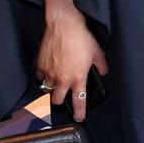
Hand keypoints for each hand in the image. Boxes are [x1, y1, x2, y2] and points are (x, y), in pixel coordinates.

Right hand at [36, 7, 108, 121]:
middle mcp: (62, 79)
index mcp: (78, 77)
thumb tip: (103, 72)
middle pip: (57, 100)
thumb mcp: (97, 52)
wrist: (64, 26)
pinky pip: (40, 77)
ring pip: (47, 90)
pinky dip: (44, 76)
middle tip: (64, 95)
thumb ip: (101, 65)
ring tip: (57, 81)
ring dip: (52, 88)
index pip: (79, 100)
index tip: (79, 117)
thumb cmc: (81, 37)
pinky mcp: (40, 66)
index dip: (79, 111)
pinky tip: (49, 71)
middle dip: (61, 100)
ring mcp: (50, 73)